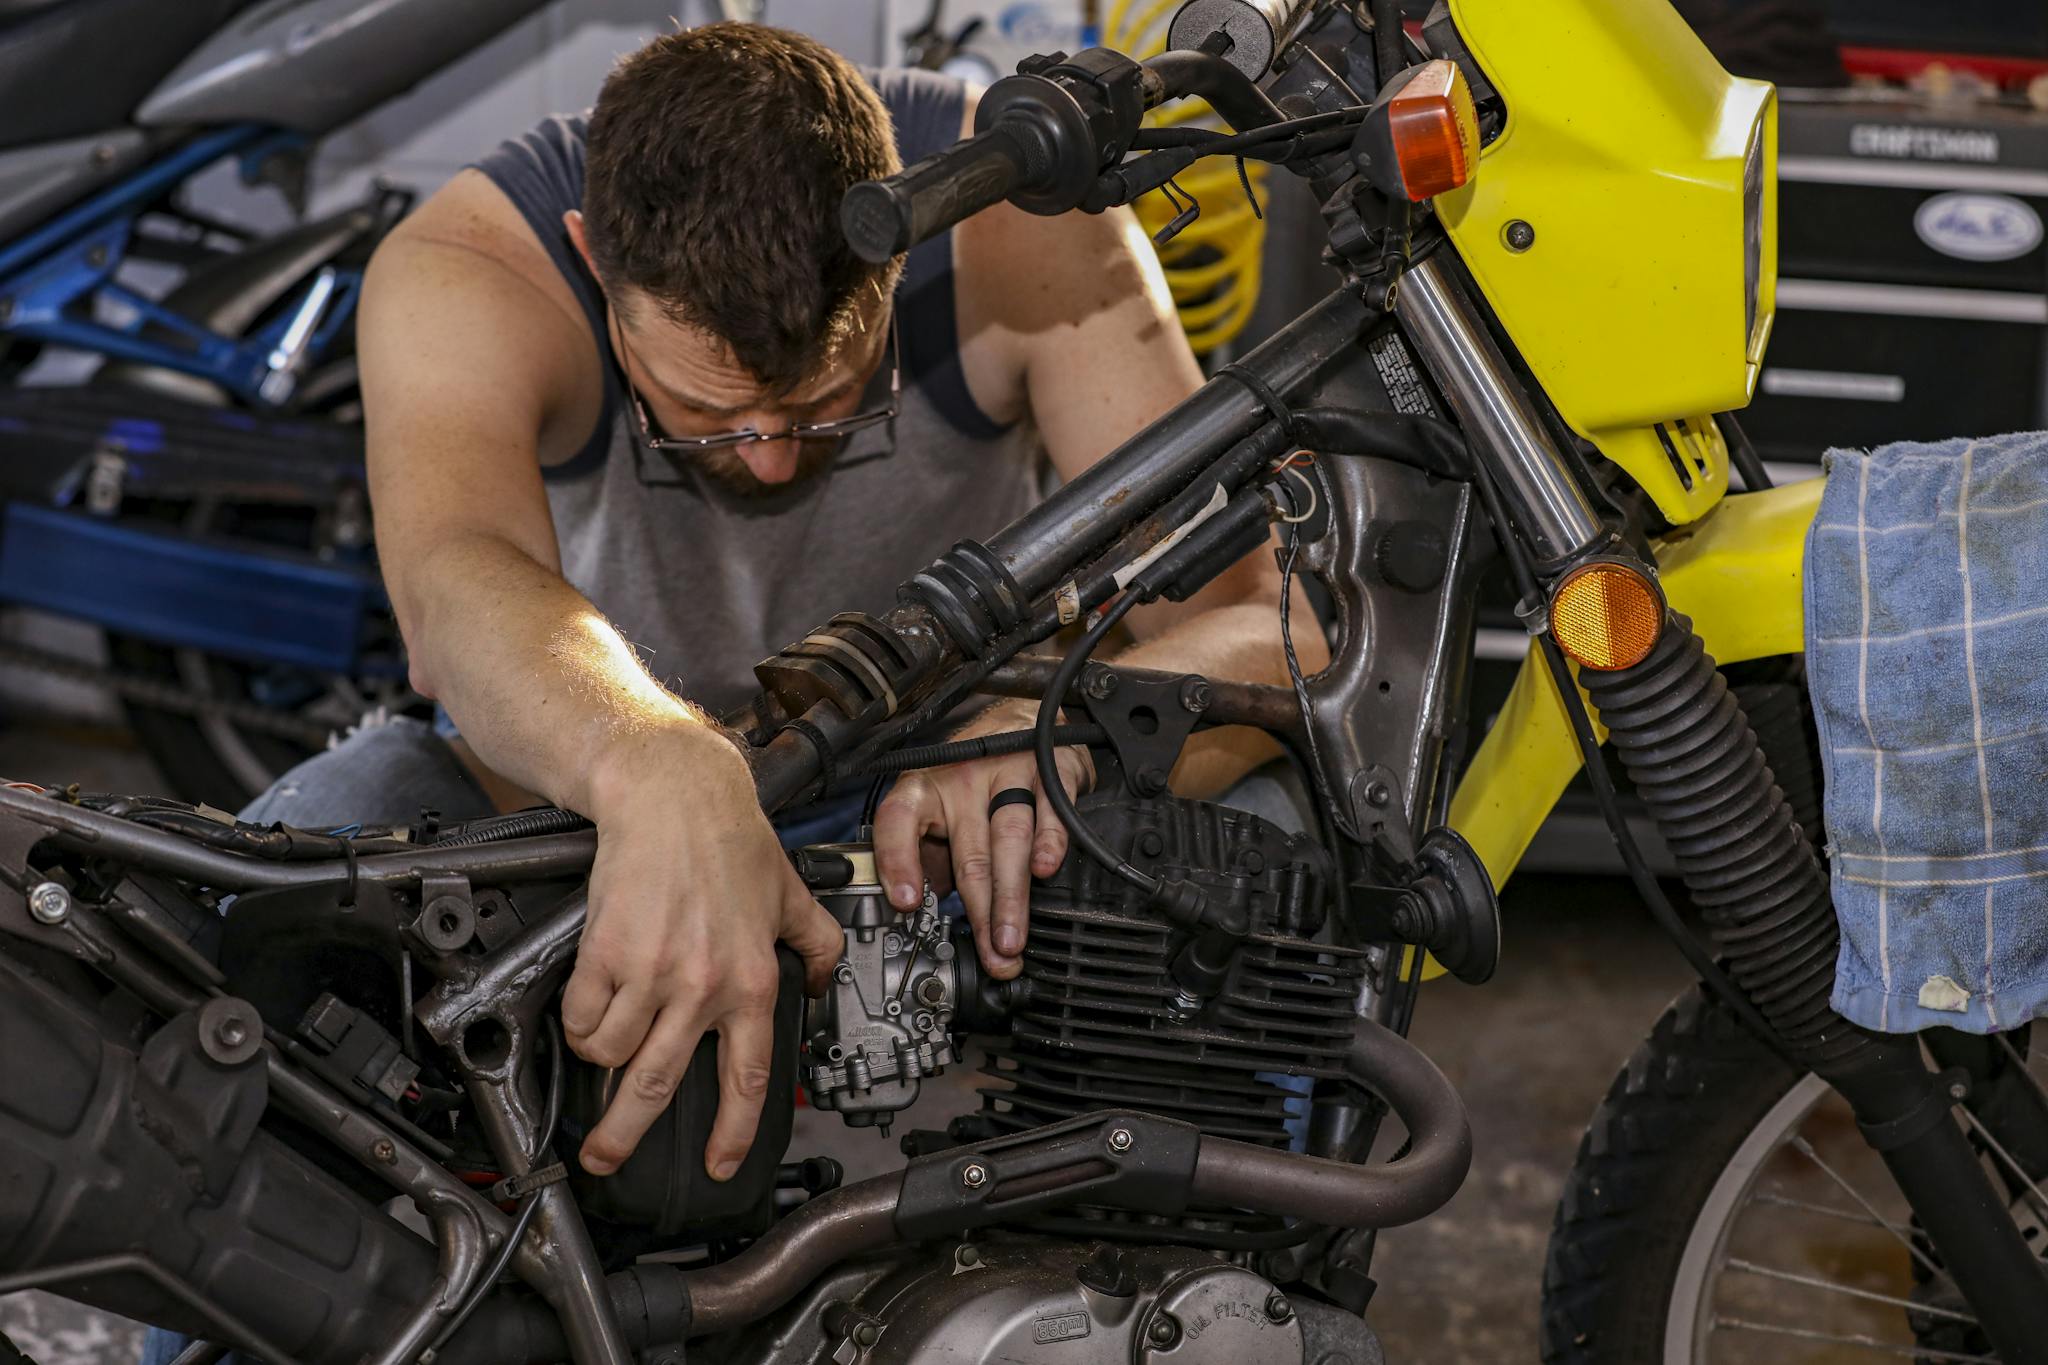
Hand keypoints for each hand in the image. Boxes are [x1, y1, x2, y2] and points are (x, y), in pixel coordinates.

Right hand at [561, 727, 841, 1179]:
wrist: (673, 794)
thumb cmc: (729, 838)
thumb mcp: (790, 894)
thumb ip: (816, 942)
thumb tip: (824, 982)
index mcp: (752, 980)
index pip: (748, 1076)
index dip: (733, 1131)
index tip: (719, 1164)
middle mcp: (703, 985)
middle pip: (658, 1086)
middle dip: (624, 1136)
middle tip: (606, 1158)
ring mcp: (652, 973)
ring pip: (612, 1054)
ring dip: (602, 1059)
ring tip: (601, 1048)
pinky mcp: (606, 954)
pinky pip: (583, 1016)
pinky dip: (579, 1023)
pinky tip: (588, 1008)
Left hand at [872, 703, 1092, 978]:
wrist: (1020, 723)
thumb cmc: (972, 778)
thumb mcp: (937, 812)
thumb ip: (928, 859)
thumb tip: (918, 915)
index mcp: (924, 789)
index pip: (898, 821)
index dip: (897, 861)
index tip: (905, 902)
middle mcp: (961, 780)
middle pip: (968, 854)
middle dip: (980, 912)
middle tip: (990, 953)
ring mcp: (1006, 774)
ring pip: (1008, 840)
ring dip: (1011, 896)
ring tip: (1012, 938)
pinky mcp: (1048, 772)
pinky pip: (1050, 812)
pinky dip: (1050, 842)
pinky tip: (1046, 870)